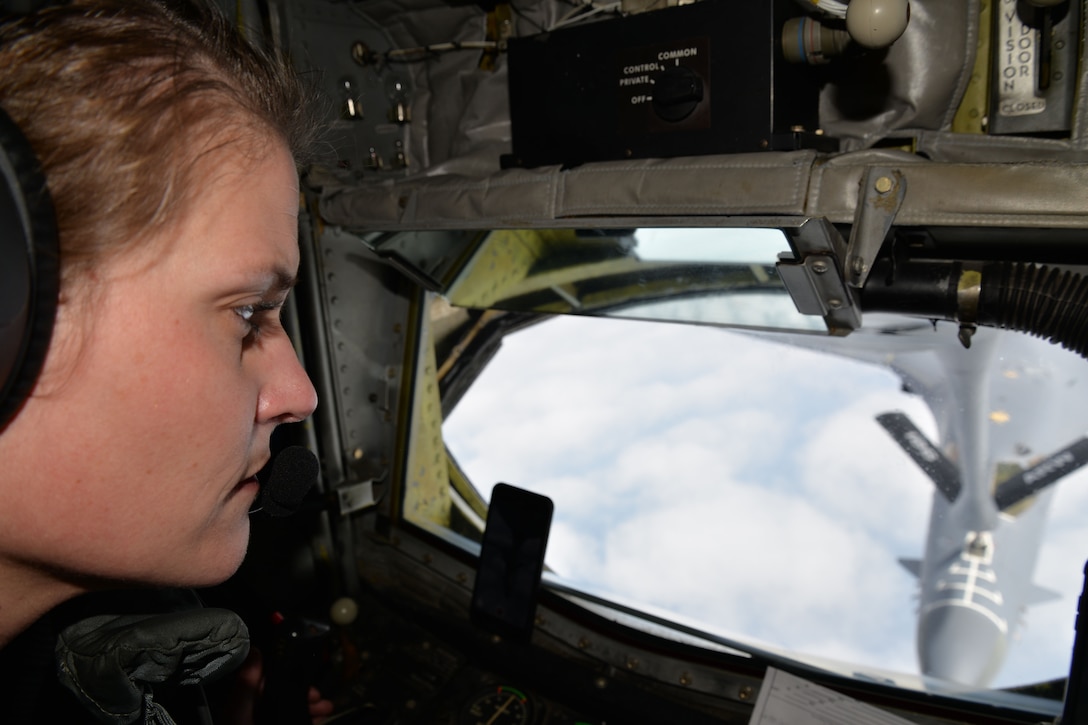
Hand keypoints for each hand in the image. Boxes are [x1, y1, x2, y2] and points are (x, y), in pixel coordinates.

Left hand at [217, 648, 334, 723]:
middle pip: (280, 700)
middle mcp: (254, 718)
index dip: (284, 677)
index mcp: (241, 711)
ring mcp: (267, 724)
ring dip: (310, 710)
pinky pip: (295, 722)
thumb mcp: (240, 717)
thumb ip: (246, 687)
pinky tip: (318, 720)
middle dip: (303, 696)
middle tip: (319, 697)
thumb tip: (256, 651)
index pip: (263, 685)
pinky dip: (307, 721)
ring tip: (326, 709)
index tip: (303, 676)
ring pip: (290, 714)